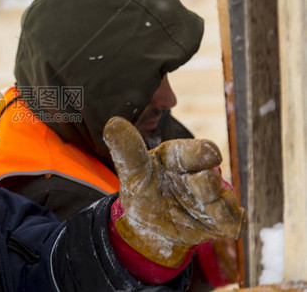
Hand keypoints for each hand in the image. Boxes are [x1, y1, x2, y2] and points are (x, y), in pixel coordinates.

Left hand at [103, 116, 246, 267]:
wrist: (147, 224)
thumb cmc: (142, 189)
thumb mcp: (132, 171)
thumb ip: (126, 149)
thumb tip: (113, 123)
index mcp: (179, 156)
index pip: (195, 151)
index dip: (202, 152)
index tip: (210, 154)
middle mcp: (200, 173)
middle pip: (211, 175)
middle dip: (208, 180)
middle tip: (204, 180)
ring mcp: (212, 197)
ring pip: (225, 199)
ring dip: (219, 204)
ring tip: (209, 207)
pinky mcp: (221, 219)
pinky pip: (234, 220)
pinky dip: (232, 221)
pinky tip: (227, 224)